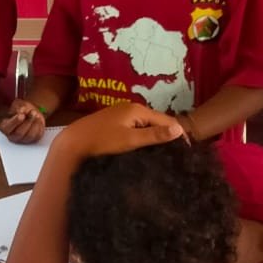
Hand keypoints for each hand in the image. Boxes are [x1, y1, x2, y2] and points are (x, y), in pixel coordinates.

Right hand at [0, 98, 46, 143]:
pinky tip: (38, 119)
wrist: (30, 113)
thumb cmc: (21, 109)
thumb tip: (21, 111)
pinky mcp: (33, 140)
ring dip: (34, 124)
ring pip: (29, 135)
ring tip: (36, 114)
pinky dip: (39, 126)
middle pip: (19, 133)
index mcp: (5, 128)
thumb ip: (19, 107)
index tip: (21, 115)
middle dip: (27, 122)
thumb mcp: (18, 105)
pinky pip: (37, 135)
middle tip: (33, 112)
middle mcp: (13, 136)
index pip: (7, 128)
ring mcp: (23, 140)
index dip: (15, 122)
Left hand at [56, 103, 182, 157]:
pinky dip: (144, 137)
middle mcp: (132, 108)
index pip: (167, 120)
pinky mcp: (115, 122)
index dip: (179, 134)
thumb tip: (180, 129)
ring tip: (166, 154)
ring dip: (156, 137)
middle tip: (178, 154)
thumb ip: (154, 135)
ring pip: (147, 125)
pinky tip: (147, 149)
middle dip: (168, 135)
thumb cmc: (102, 141)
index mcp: (138, 110)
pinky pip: (137, 128)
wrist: (73, 142)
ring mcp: (122, 114)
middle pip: (157, 121)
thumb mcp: (130, 139)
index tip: (188, 151)